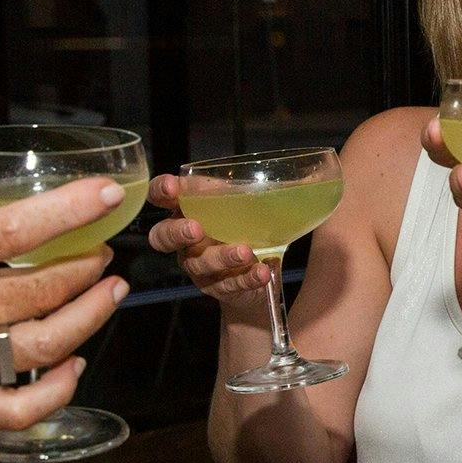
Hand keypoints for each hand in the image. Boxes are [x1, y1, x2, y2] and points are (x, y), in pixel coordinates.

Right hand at [145, 175, 271, 305]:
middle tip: (196, 229)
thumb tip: (302, 175)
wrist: (260, 269)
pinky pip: (229, 285)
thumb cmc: (245, 226)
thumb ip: (255, 187)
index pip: (161, 197)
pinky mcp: (219, 287)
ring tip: (246, 252)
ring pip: (200, 263)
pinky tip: (263, 271)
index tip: (171, 187)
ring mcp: (199, 267)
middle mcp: (185, 240)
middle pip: (163, 237)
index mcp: (187, 211)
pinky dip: (246, 278)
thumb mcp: (246, 203)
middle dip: (176, 232)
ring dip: (222, 257)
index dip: (160, 191)